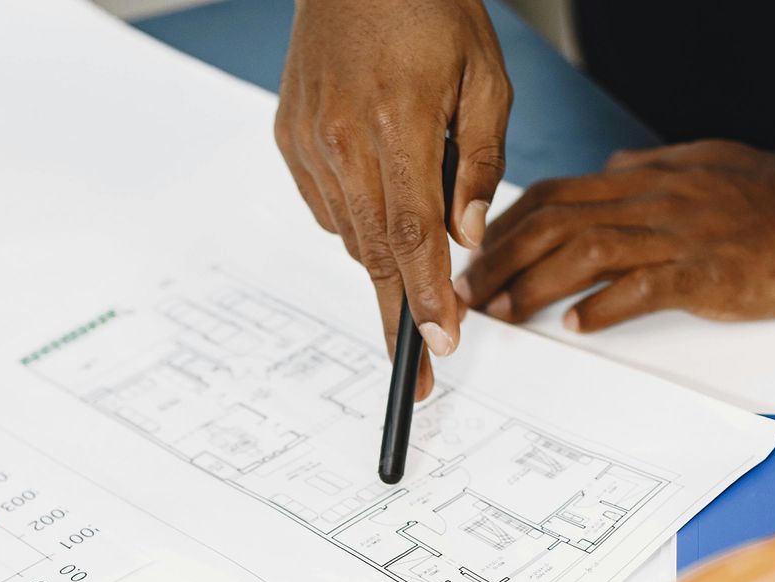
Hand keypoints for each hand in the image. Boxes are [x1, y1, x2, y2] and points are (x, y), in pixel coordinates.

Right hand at [275, 0, 511, 395]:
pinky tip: (380, 193)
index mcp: (396, 124)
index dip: (426, 298)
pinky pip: (327, 206)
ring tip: (415, 251)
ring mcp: (308, 141)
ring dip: (384, 256)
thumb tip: (465, 237)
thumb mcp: (486, 78)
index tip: (439, 344)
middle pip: (373, 252)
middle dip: (400, 310)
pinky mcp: (289, 138)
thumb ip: (479, 163)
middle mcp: (341, 139)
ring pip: (350, 234)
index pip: (413, 237)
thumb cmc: (429, 9)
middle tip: (424, 354)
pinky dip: (357, 218)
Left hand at [460, 141, 774, 332]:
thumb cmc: (771, 190)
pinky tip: (576, 325)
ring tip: (504, 314)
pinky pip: (643, 288)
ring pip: (585, 254)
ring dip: (534, 286)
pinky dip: (603, 306)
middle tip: (469, 294)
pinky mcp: (704, 272)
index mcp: (643, 182)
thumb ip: (648, 170)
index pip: (554, 196)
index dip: (505, 225)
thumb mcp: (698, 164)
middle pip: (554, 224)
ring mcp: (676, 237)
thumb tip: (610, 171)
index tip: (475, 255)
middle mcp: (650, 205)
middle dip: (500, 260)